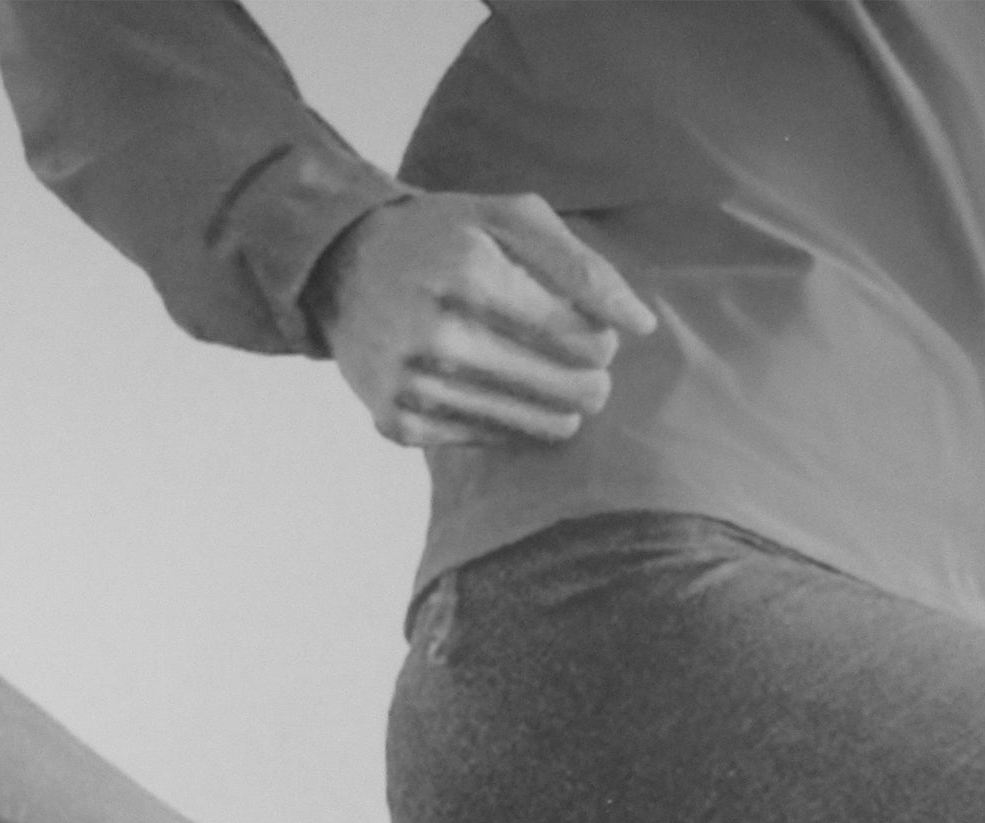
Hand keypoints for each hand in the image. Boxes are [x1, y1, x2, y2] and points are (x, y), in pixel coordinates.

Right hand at [307, 191, 656, 448]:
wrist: (342, 269)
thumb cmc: (444, 237)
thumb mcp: (511, 219)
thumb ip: (582, 265)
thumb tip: (642, 327)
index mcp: (470, 274)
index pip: (579, 336)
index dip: (602, 342)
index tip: (594, 336)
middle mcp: (435, 334)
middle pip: (561, 386)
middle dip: (587, 381)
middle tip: (585, 372)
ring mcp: (410, 384)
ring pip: (527, 424)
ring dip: (555, 410)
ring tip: (558, 392)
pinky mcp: (395, 422)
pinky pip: (480, 440)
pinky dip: (504, 425)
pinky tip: (506, 401)